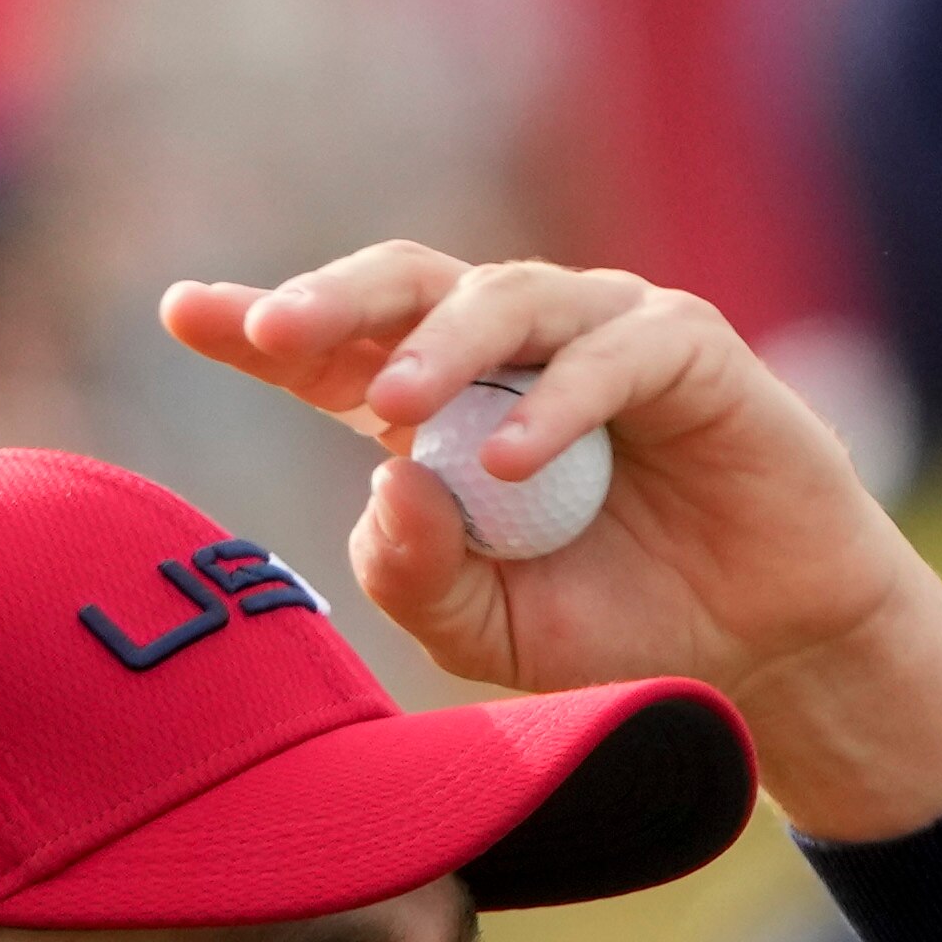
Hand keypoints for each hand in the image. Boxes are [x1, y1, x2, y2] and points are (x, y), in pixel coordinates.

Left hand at [159, 247, 941, 838]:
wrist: (761, 653)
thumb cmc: (617, 626)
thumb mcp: (488, 632)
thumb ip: (417, 575)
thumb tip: (383, 482)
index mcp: (438, 412)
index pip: (333, 353)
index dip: (260, 325)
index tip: (181, 311)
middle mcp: (508, 354)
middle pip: (405, 288)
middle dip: (332, 299)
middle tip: (268, 327)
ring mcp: (596, 335)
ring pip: (503, 300)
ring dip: (440, 349)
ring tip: (392, 411)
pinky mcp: (684, 348)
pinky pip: (611, 352)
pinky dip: (557, 402)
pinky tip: (511, 463)